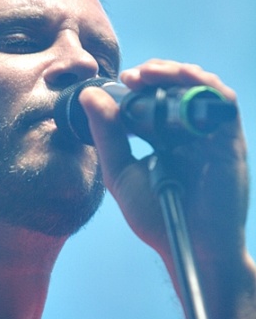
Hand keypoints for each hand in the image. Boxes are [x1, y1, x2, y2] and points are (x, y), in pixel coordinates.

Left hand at [79, 59, 249, 271]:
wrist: (189, 246)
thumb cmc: (157, 216)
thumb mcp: (120, 173)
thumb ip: (106, 136)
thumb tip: (88, 96)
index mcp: (164, 139)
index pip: (154, 100)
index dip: (140, 85)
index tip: (121, 81)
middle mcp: (188, 133)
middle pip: (178, 88)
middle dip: (156, 73)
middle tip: (133, 76)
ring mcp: (209, 135)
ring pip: (201, 88)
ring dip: (177, 72)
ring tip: (151, 74)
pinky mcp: (229, 140)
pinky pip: (222, 103)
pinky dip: (204, 85)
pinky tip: (181, 80)